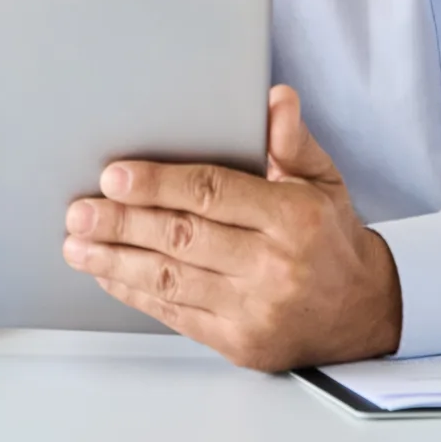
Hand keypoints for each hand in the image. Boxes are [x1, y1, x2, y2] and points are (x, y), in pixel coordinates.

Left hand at [61, 85, 401, 371]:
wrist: (364, 311)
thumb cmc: (330, 237)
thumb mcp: (322, 179)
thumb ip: (292, 141)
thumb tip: (276, 98)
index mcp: (293, 217)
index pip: (213, 193)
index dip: (158, 183)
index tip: (114, 176)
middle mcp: (274, 265)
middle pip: (183, 238)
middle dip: (123, 223)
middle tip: (79, 211)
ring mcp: (255, 309)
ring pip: (172, 279)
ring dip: (116, 261)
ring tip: (77, 244)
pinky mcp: (240, 343)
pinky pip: (177, 314)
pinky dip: (137, 293)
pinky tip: (109, 274)